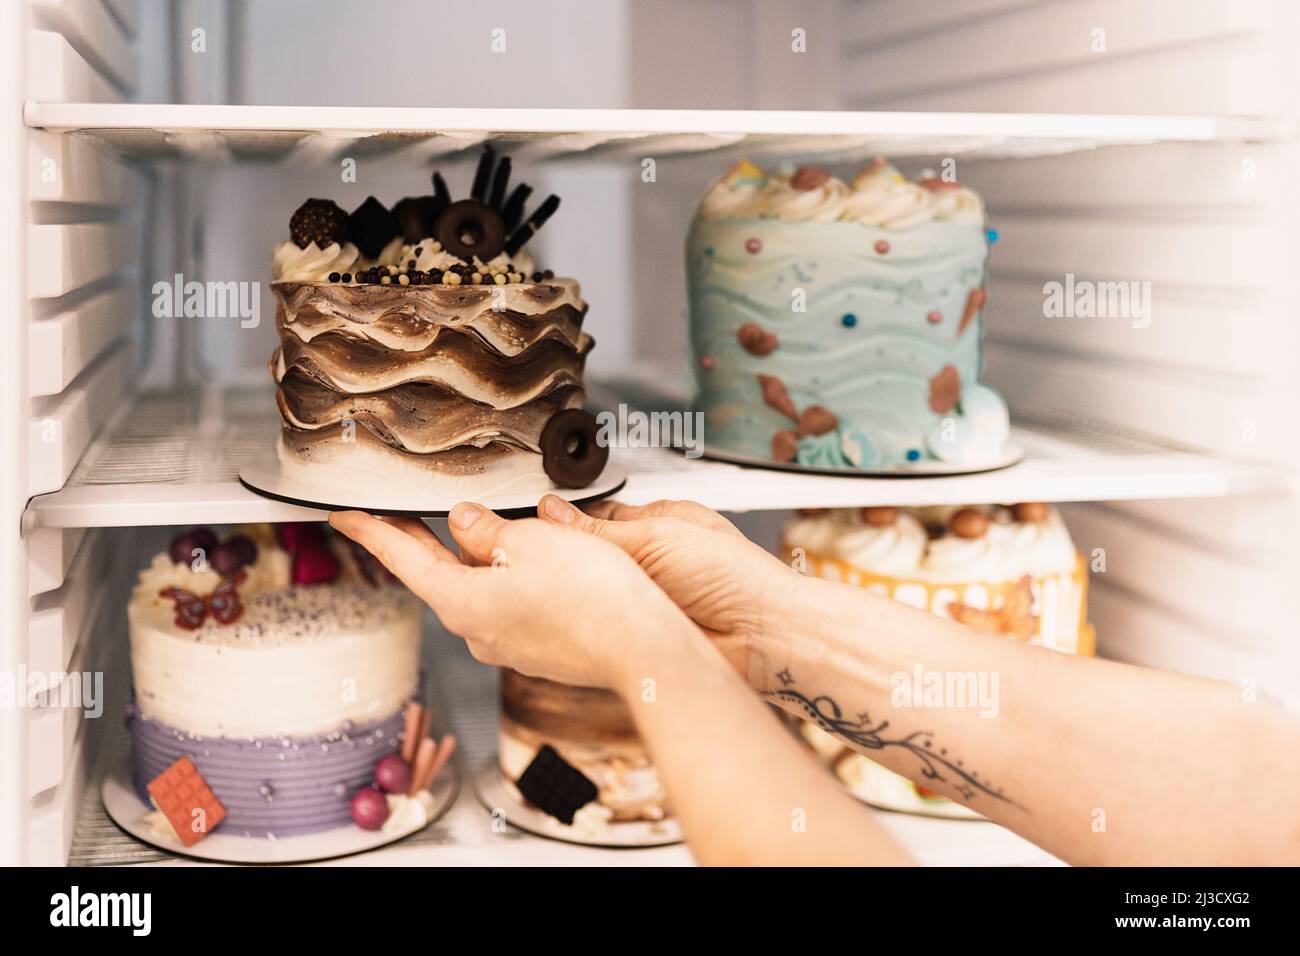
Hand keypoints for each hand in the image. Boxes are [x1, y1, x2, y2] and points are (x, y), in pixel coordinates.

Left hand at [329, 504, 697, 690]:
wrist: (642, 648)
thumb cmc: (590, 596)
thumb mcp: (532, 540)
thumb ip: (489, 530)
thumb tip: (464, 523)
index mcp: (461, 602)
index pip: (401, 558)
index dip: (369, 530)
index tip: (342, 516)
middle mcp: (477, 631)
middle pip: (438, 574)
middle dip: (421, 540)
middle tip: (401, 511)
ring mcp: (509, 645)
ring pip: (480, 588)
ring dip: (479, 556)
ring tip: (492, 524)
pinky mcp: (539, 649)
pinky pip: (512, 604)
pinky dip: (511, 577)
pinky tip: (535, 559)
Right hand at [536, 496, 795, 678]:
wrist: (764, 637)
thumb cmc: (736, 578)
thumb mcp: (658, 539)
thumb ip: (600, 531)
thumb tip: (553, 514)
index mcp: (660, 523)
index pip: (598, 516)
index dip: (564, 521)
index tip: (529, 526)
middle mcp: (652, 559)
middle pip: (591, 554)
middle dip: (565, 558)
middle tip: (532, 559)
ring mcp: (647, 598)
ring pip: (593, 590)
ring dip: (574, 591)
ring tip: (549, 588)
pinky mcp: (644, 632)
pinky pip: (603, 623)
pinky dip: (586, 621)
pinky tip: (571, 620)